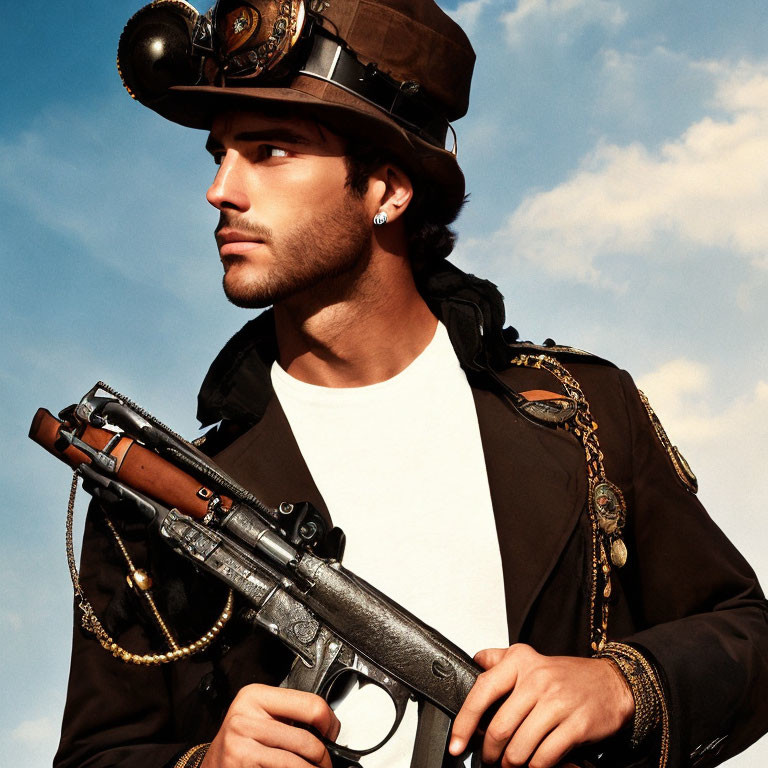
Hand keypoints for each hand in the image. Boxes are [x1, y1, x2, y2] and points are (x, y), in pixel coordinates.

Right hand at [201, 684, 340, 767]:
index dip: (330, 723)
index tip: (333, 733)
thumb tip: (327, 724)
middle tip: (326, 762)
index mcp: (255, 696)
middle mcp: (246, 717)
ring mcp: (242, 743)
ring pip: (298, 762)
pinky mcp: (242, 763)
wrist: (210, 767)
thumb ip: (287, 714)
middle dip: (323, 756)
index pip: (310, 704)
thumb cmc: (239, 743)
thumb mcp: (259, 717)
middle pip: (307, 739)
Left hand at [449, 644, 633, 767]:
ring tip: (511, 763)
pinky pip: (544, 757)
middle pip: (499, 728)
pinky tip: (534, 763)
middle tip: (489, 759)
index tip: (457, 744)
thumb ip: (499, 659)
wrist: (611, 683)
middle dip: (490, 752)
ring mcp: (557, 702)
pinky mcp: (576, 725)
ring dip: (511, 764)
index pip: (482, 691)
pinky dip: (535, 767)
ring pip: (519, 747)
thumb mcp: (530, 658)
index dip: (464, 722)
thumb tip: (474, 661)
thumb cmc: (567, 675)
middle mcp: (536, 679)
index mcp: (520, 661)